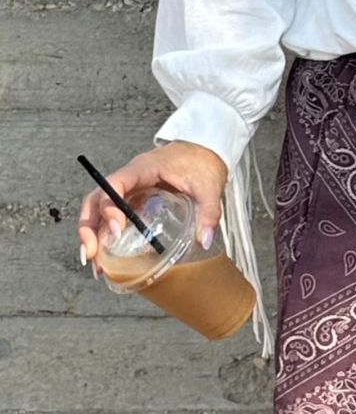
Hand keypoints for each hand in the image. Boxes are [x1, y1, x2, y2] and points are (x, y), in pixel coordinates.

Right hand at [78, 140, 228, 276]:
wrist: (205, 150)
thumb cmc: (202, 161)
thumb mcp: (209, 187)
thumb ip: (208, 212)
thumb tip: (203, 239)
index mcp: (143, 169)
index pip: (115, 184)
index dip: (109, 207)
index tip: (116, 230)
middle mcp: (130, 178)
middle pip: (96, 199)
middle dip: (89, 227)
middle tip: (91, 254)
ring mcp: (130, 189)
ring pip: (98, 208)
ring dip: (92, 234)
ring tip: (94, 262)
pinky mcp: (135, 199)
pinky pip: (112, 215)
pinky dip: (105, 234)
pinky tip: (107, 256)